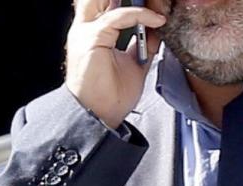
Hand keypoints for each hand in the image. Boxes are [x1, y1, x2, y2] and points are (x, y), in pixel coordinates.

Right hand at [66, 0, 165, 128]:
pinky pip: (119, 16)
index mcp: (92, 34)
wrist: (99, 116)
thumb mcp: (134, 65)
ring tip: (155, 6)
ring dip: (134, 2)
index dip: (126, 2)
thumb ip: (143, 45)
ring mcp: (85, 32)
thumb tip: (157, 30)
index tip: (151, 5)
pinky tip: (157, 21)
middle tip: (150, 2)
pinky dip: (140, 15)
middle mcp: (85, 29)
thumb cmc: (111, 97)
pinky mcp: (92, 37)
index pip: (105, 4)